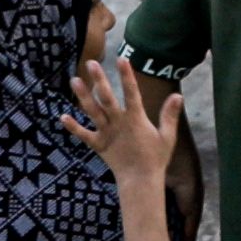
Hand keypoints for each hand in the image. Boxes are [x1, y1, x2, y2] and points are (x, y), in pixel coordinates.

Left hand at [63, 49, 179, 193]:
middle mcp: (119, 123)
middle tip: (91, 63)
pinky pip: (84, 135)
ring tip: (74, 80)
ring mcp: (107, 133)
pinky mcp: (98, 145)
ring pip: (92, 111)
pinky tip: (63, 116)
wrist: (140, 181)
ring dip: (83, 96)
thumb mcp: (167, 136)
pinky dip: (73, 126)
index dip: (126, 75)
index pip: (131, 92)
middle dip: (99, 79)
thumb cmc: (155, 158)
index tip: (121, 59)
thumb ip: (170, 115)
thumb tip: (177, 96)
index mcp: (136, 119)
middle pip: (107, 97)